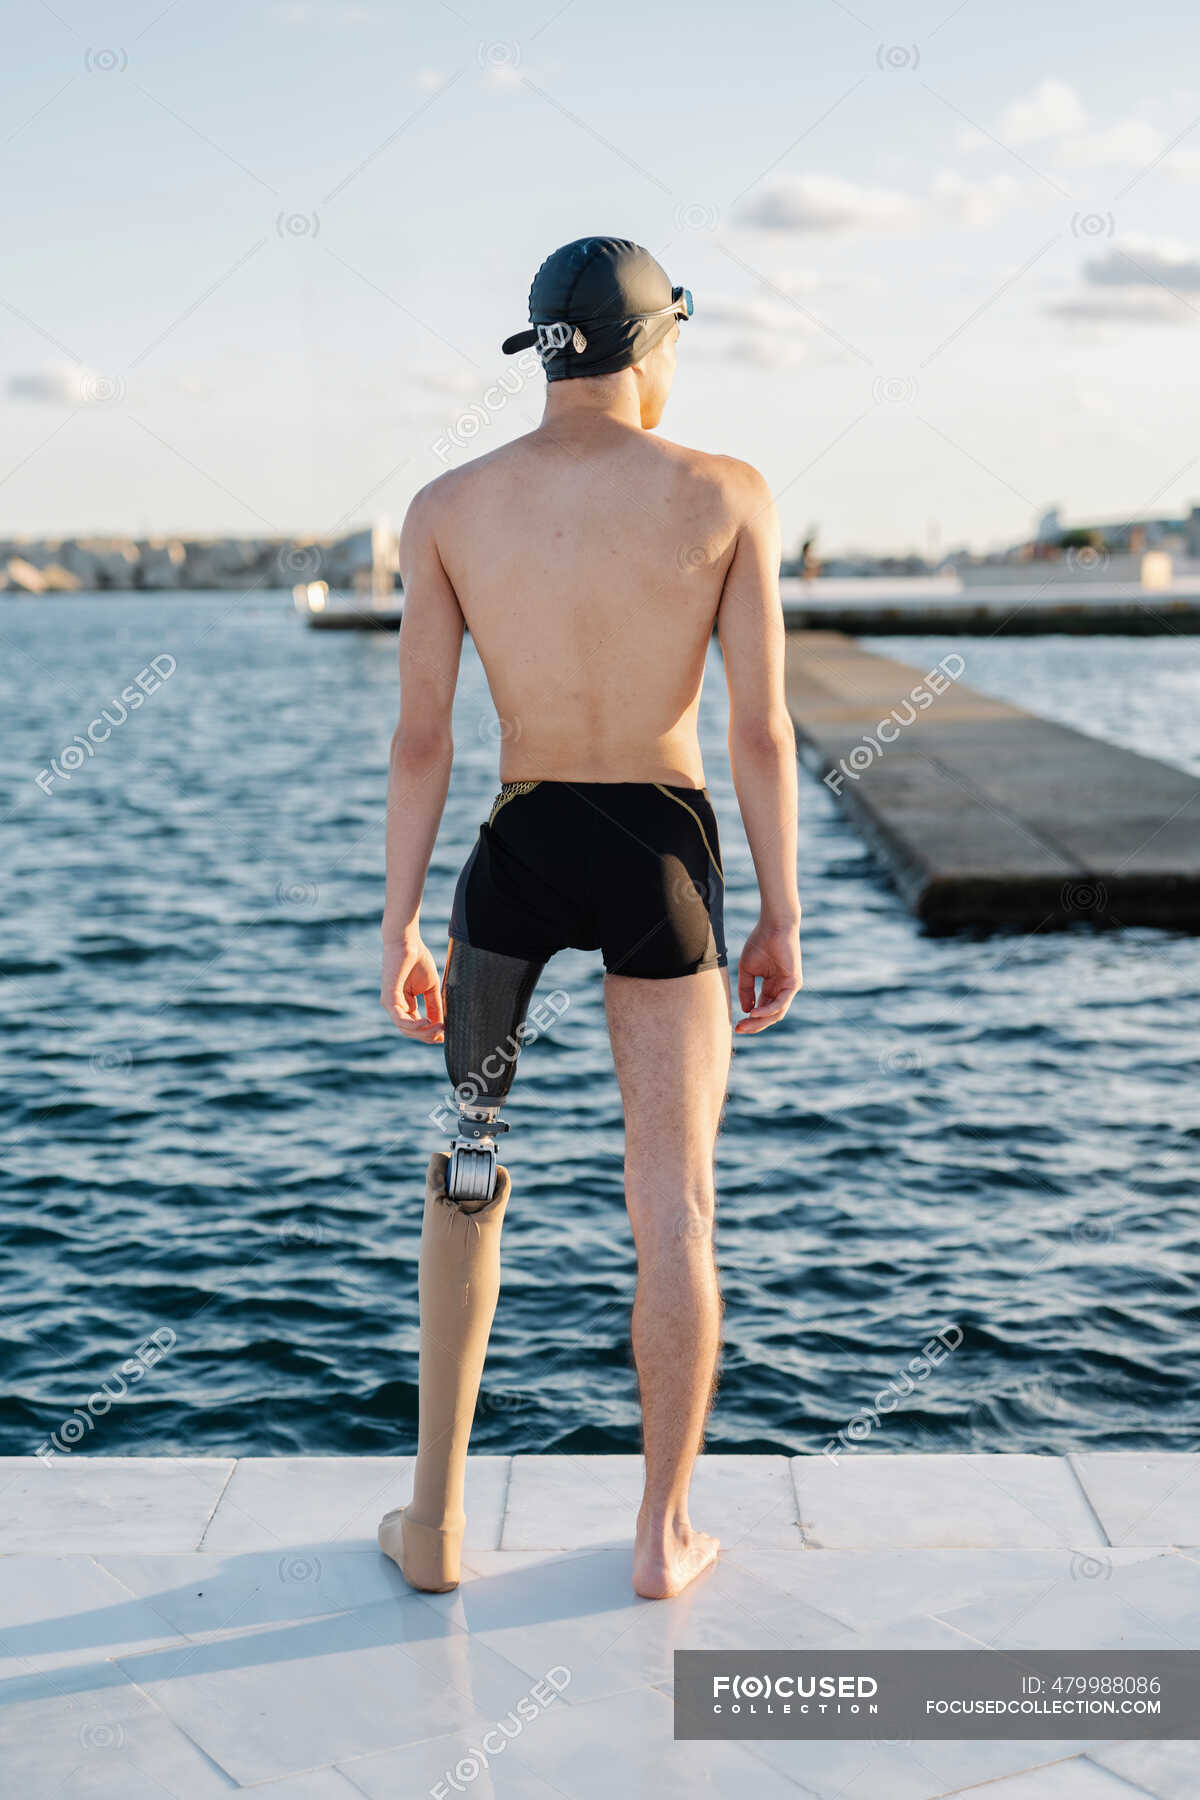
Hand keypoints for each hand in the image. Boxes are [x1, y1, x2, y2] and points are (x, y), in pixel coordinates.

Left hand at [381, 936, 444, 1042]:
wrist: (407, 942)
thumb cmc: (418, 960)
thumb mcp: (431, 988)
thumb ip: (435, 1006)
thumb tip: (442, 1025)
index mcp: (406, 1005)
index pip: (416, 1027)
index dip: (430, 1034)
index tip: (445, 1036)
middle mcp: (396, 1007)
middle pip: (411, 1032)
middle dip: (428, 1036)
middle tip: (443, 1033)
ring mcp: (391, 1004)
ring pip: (405, 1029)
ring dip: (424, 1032)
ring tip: (439, 1027)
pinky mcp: (389, 998)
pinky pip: (400, 1019)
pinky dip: (414, 1024)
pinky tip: (427, 1022)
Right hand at [735, 918, 801, 1035]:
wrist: (773, 926)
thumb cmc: (760, 943)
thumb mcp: (747, 970)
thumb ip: (746, 990)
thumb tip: (746, 1010)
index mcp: (771, 986)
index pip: (762, 1009)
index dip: (750, 1019)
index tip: (736, 1026)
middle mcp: (782, 989)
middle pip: (770, 1015)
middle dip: (754, 1025)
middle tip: (739, 1030)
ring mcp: (789, 987)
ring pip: (776, 1013)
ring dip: (760, 1021)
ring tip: (745, 1025)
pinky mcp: (794, 983)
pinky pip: (781, 1003)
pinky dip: (768, 1010)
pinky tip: (754, 1013)